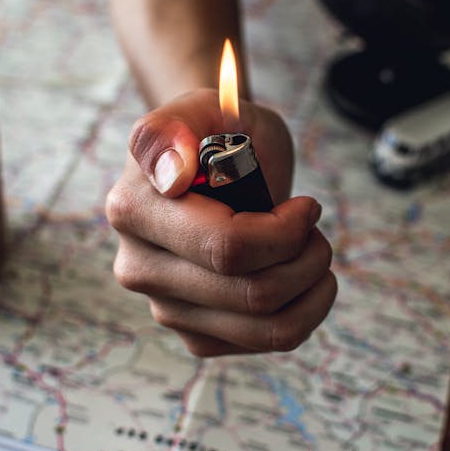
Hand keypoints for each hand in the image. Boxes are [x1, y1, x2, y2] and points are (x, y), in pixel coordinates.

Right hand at [106, 89, 336, 355]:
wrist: (211, 166)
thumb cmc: (217, 132)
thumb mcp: (207, 107)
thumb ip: (173, 129)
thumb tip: (169, 175)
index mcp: (134, 209)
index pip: (228, 247)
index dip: (286, 230)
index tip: (307, 206)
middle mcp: (139, 266)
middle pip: (254, 293)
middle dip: (308, 258)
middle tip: (314, 227)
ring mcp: (165, 306)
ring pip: (267, 328)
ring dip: (312, 288)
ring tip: (313, 252)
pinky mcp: (194, 334)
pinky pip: (267, 343)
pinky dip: (304, 312)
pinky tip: (300, 278)